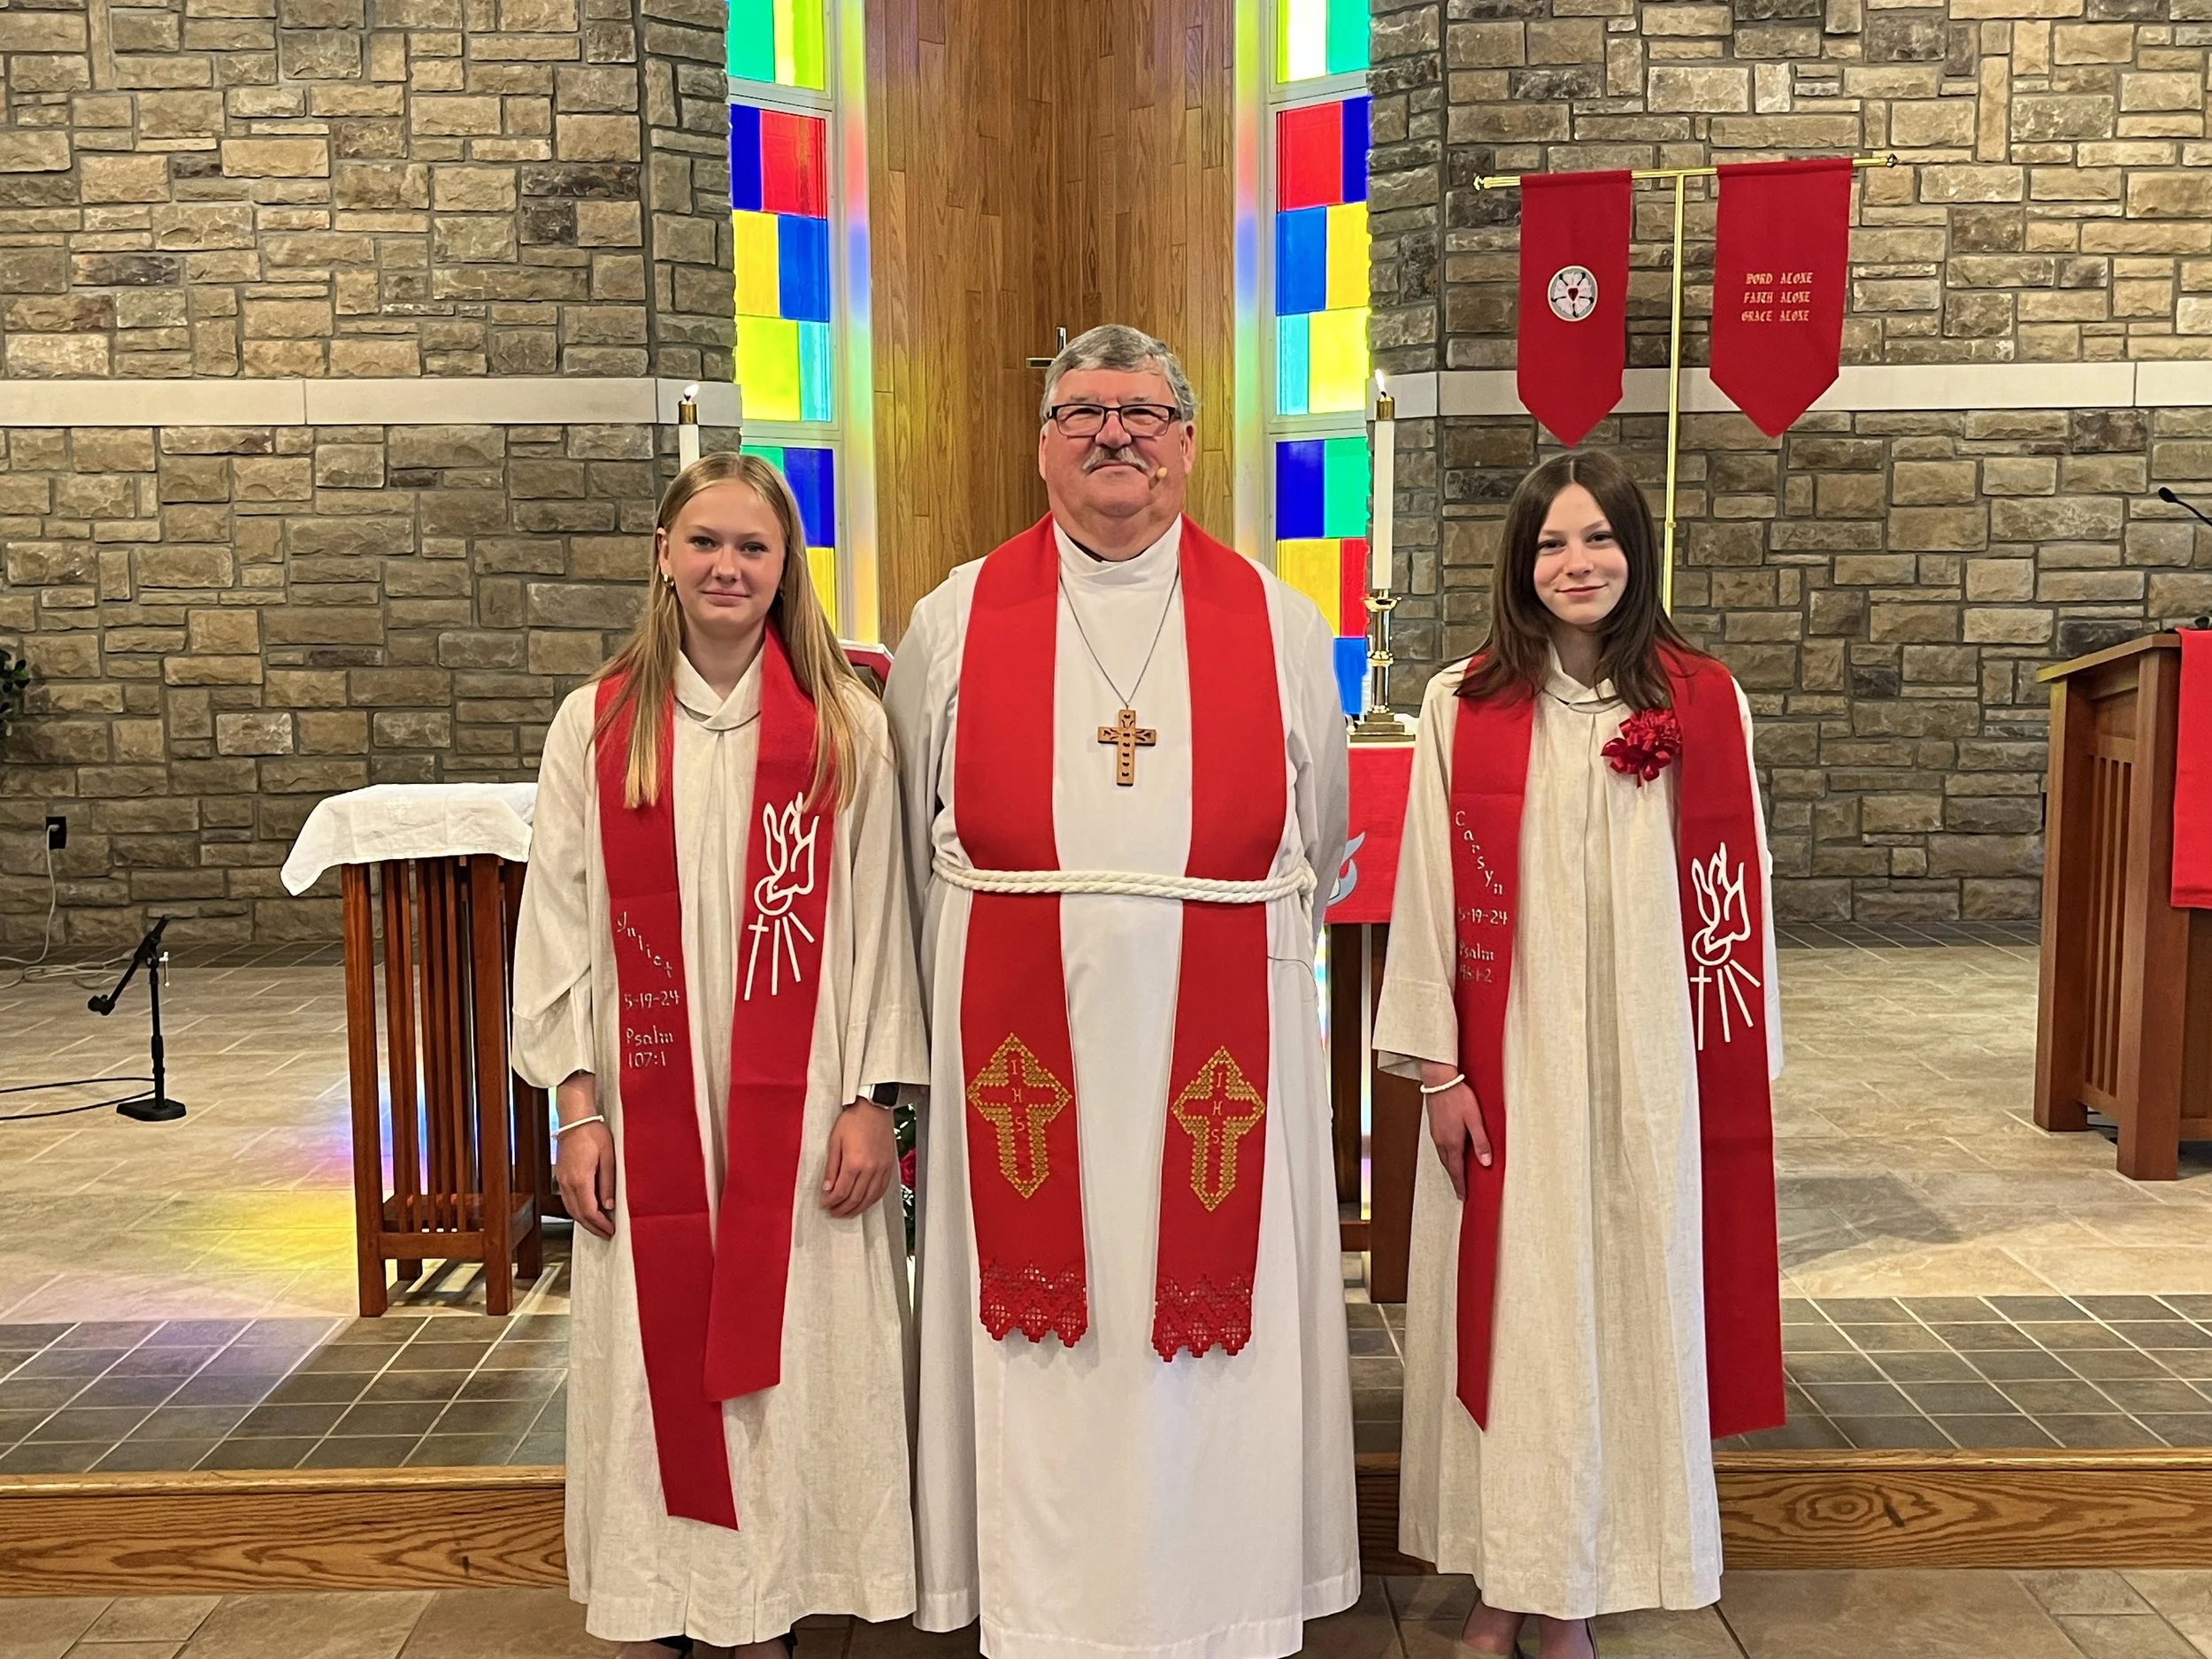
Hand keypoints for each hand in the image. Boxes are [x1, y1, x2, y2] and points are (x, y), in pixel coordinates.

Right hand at [555, 1072, 616, 1239]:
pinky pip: (567, 1200)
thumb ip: (608, 1184)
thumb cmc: (593, 1133)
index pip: (589, 1211)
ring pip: (570, 1209)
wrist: (575, 1118)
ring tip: (598, 1226)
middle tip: (606, 1234)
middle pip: (578, 1214)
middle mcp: (567, 1183)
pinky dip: (577, 1210)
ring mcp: (561, 1180)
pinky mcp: (561, 1176)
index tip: (611, 1230)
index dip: (600, 1224)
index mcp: (580, 1179)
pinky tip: (588, 1211)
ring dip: (584, 1220)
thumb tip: (609, 1206)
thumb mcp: (608, 1158)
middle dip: (592, 1227)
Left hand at [822, 1098, 895, 1218]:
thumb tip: (827, 1188)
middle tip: (833, 1212)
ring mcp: (882, 1168)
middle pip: (855, 1198)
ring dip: (857, 1208)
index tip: (824, 1204)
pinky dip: (872, 1200)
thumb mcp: (834, 1142)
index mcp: (854, 1162)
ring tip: (847, 1212)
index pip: (841, 1192)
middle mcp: (870, 1169)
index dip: (831, 1202)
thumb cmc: (853, 1120)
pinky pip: (882, 1190)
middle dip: (842, 1209)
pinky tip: (865, 1203)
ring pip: (870, 1198)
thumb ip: (831, 1168)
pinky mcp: (889, 1166)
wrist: (873, 1107)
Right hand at [1422, 1067, 1491, 1202]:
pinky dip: (1446, 1157)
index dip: (1460, 1185)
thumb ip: (1481, 1142)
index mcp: (1452, 1142)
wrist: (1439, 1081)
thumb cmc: (1458, 1097)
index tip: (1462, 1197)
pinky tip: (1451, 1154)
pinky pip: (1440, 1148)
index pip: (1457, 1171)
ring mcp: (1436, 1134)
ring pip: (1443, 1158)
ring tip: (1457, 1176)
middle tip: (1460, 1191)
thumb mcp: (1475, 1120)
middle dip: (1455, 1180)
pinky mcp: (1434, 1127)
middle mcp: (1441, 1141)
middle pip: (1449, 1167)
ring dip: (1450, 1169)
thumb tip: (1486, 1162)